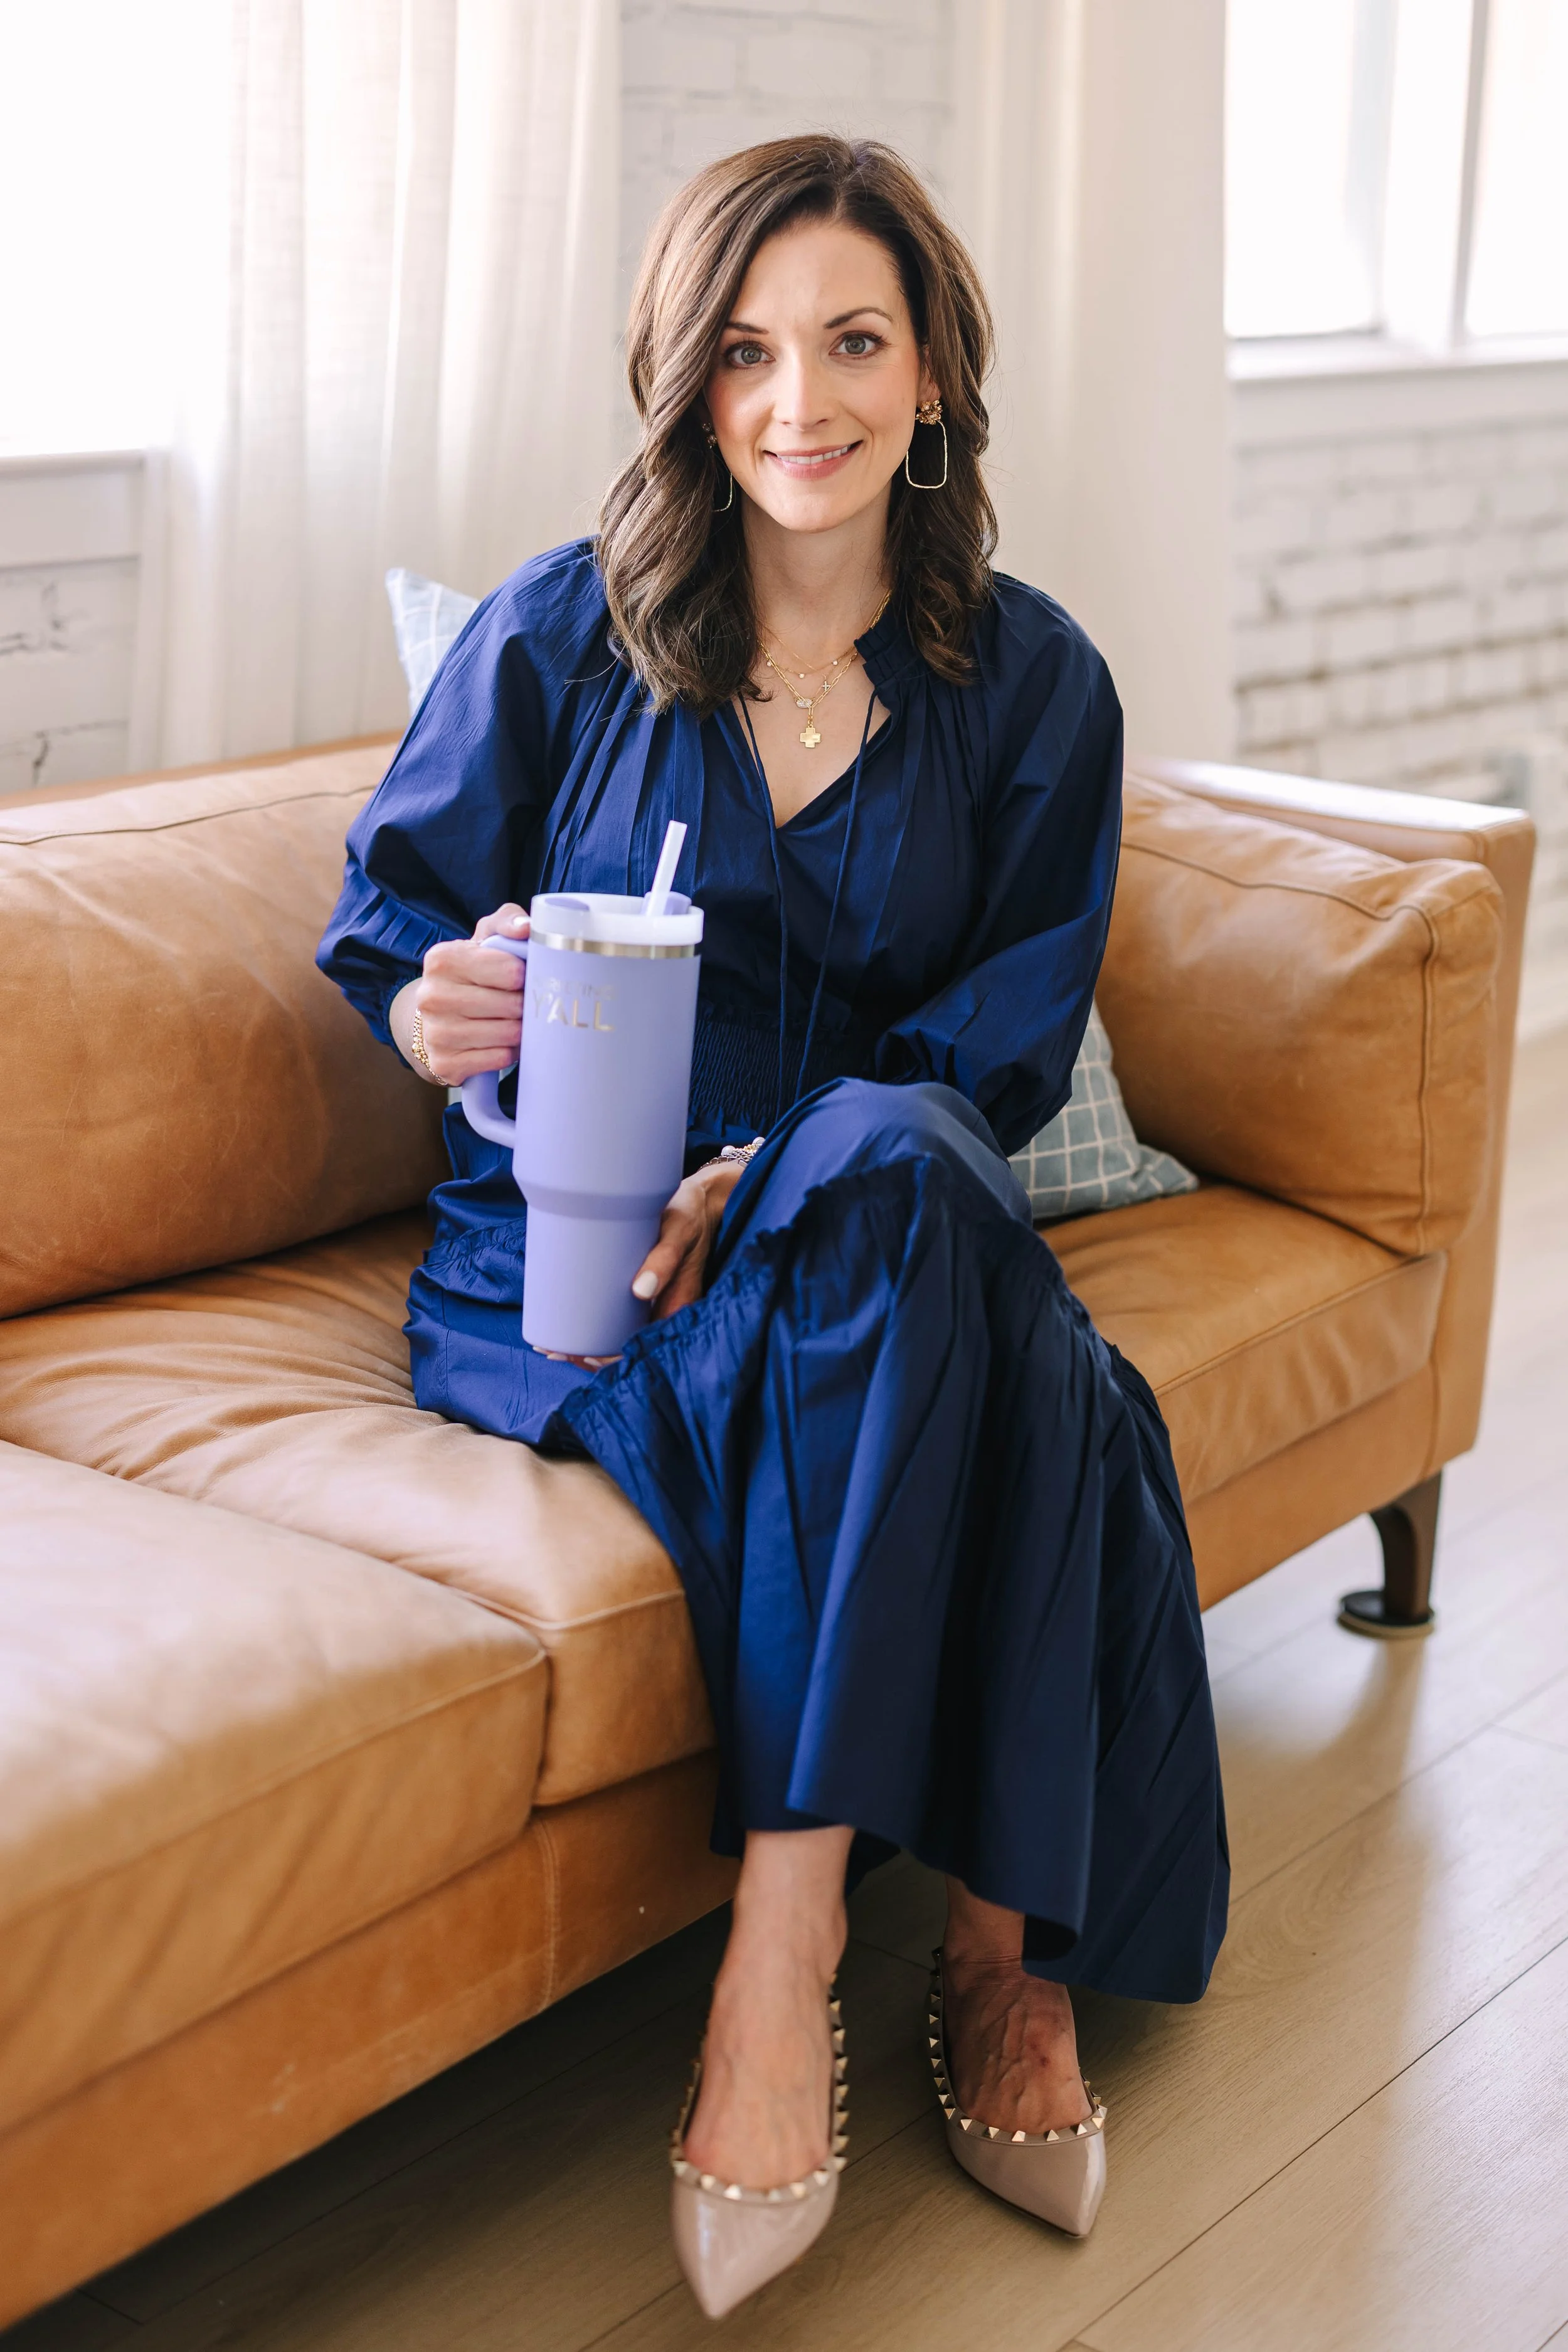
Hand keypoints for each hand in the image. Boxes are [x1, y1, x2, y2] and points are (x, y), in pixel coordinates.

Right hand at [396, 905, 528, 1084]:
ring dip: (520, 1031)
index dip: (525, 976)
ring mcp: (435, 1033)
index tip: (522, 978)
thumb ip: (507, 922)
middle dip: (525, 1006)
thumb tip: (526, 928)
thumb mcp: (485, 939)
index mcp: (441, 959)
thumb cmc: (472, 974)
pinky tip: (502, 1043)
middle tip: (522, 1004)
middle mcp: (432, 996)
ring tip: (514, 1022)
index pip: (510, 971)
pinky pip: (498, 1059)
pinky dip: (508, 1053)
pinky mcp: (444, 1063)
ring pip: (507, 1035)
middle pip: (511, 1005)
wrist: (438, 1016)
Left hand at [542, 1159, 746, 1370]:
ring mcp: (652, 1301)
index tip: (578, 1357)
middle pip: (624, 1347)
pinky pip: (619, 1315)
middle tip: (552, 1351)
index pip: (641, 1348)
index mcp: (676, 1308)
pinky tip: (569, 1325)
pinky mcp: (642, 1287)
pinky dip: (594, 1324)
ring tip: (552, 1346)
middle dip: (588, 1357)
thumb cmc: (690, 1216)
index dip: (608, 1360)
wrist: (700, 1202)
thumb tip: (641, 1292)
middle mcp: (663, 1311)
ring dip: (587, 1345)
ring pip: (619, 1335)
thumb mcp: (679, 1233)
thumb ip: (665, 1260)